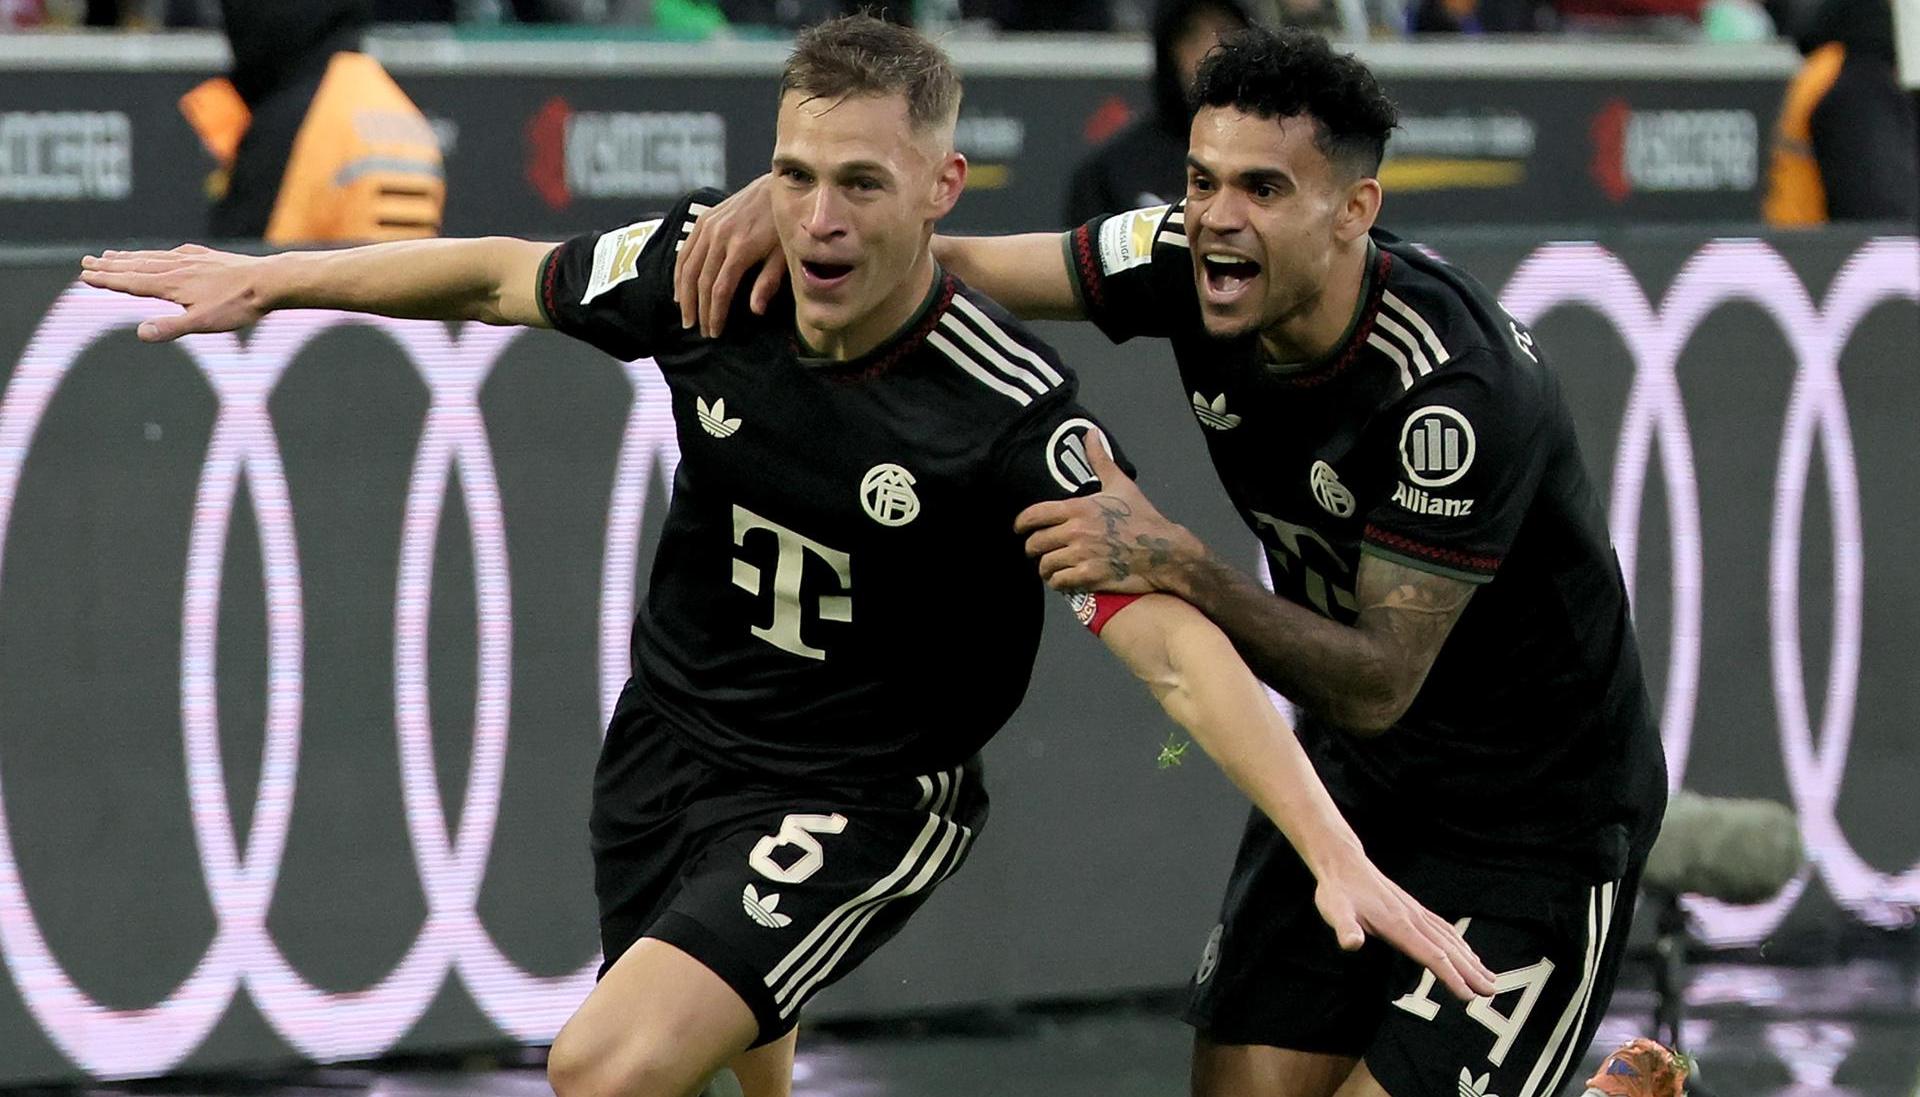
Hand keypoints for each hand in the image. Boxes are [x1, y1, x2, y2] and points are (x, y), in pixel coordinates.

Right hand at [79, 245, 268, 341]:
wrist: (270, 281)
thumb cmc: (238, 305)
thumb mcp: (204, 323)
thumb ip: (171, 328)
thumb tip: (140, 333)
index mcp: (171, 284)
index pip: (130, 282)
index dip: (107, 280)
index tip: (85, 276)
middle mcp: (177, 267)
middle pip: (136, 265)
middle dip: (110, 265)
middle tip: (86, 261)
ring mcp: (192, 260)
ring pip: (153, 257)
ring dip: (129, 257)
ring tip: (112, 255)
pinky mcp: (208, 257)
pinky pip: (174, 253)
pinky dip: (158, 254)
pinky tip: (162, 254)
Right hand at [673, 172, 786, 338]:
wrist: (776, 188)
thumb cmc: (784, 226)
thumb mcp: (784, 255)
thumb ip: (768, 282)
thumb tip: (755, 311)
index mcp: (740, 248)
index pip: (720, 289)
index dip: (715, 314)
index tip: (715, 332)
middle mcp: (719, 237)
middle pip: (700, 281)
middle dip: (699, 310)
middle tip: (699, 330)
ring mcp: (709, 226)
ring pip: (687, 267)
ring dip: (684, 295)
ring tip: (686, 317)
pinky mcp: (704, 220)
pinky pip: (685, 250)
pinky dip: (679, 273)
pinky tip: (679, 290)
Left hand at [1014, 434, 1200, 593]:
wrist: (1165, 551)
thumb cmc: (1142, 517)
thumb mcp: (1120, 484)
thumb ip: (1100, 460)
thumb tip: (1091, 433)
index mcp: (1078, 507)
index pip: (1034, 515)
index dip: (1021, 523)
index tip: (1019, 529)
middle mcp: (1076, 530)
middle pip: (1036, 543)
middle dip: (1033, 549)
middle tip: (1037, 552)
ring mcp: (1082, 555)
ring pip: (1045, 565)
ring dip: (1045, 568)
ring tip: (1050, 568)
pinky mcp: (1090, 576)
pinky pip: (1059, 582)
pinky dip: (1058, 583)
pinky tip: (1063, 580)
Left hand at [1312, 851, 1498, 1000]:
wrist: (1343, 863)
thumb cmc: (1337, 891)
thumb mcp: (1335, 910)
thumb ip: (1345, 928)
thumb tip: (1351, 943)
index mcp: (1398, 925)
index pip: (1432, 955)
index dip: (1451, 977)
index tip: (1468, 995)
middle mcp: (1413, 918)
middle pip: (1449, 950)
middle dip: (1470, 972)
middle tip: (1491, 992)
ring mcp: (1415, 912)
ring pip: (1450, 939)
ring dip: (1470, 959)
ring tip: (1488, 976)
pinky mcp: (1413, 908)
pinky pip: (1443, 928)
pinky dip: (1460, 943)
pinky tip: (1467, 951)